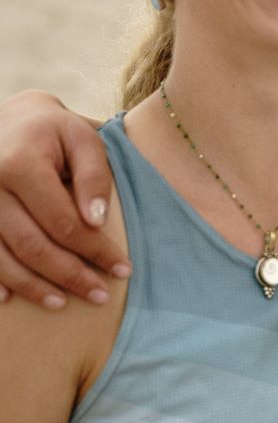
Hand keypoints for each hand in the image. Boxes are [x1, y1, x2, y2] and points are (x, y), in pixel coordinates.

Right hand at [0, 91, 127, 307]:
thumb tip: (97, 222)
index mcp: (21, 165)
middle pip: (33, 246)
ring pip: (4, 259)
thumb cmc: (54, 131)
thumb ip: (93, 177)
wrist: (11, 119)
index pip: (63, 221)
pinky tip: (13, 299)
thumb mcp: (83, 139)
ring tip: (64, 303)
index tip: (121, 269)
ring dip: (34, 287)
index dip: (94, 249)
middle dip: (69, 275)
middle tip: (99, 295)